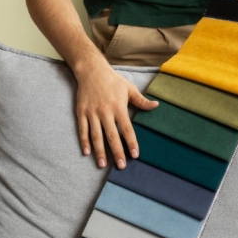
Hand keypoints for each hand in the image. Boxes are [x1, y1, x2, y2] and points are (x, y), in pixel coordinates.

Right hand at [74, 55, 157, 169]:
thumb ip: (141, 100)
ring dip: (99, 151)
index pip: (127, 129)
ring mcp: (92, 112)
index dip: (131, 143)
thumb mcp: (129, 88)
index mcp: (118, 107)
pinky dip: (84, 141)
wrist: (91, 70)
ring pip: (96, 135)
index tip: (135, 155)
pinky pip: (83, 129)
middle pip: (112, 135)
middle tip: (121, 166)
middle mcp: (105, 111)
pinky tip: (86, 152)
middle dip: (117, 152)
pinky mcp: (81, 112)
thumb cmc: (112, 80)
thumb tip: (156, 106)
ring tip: (102, 164)